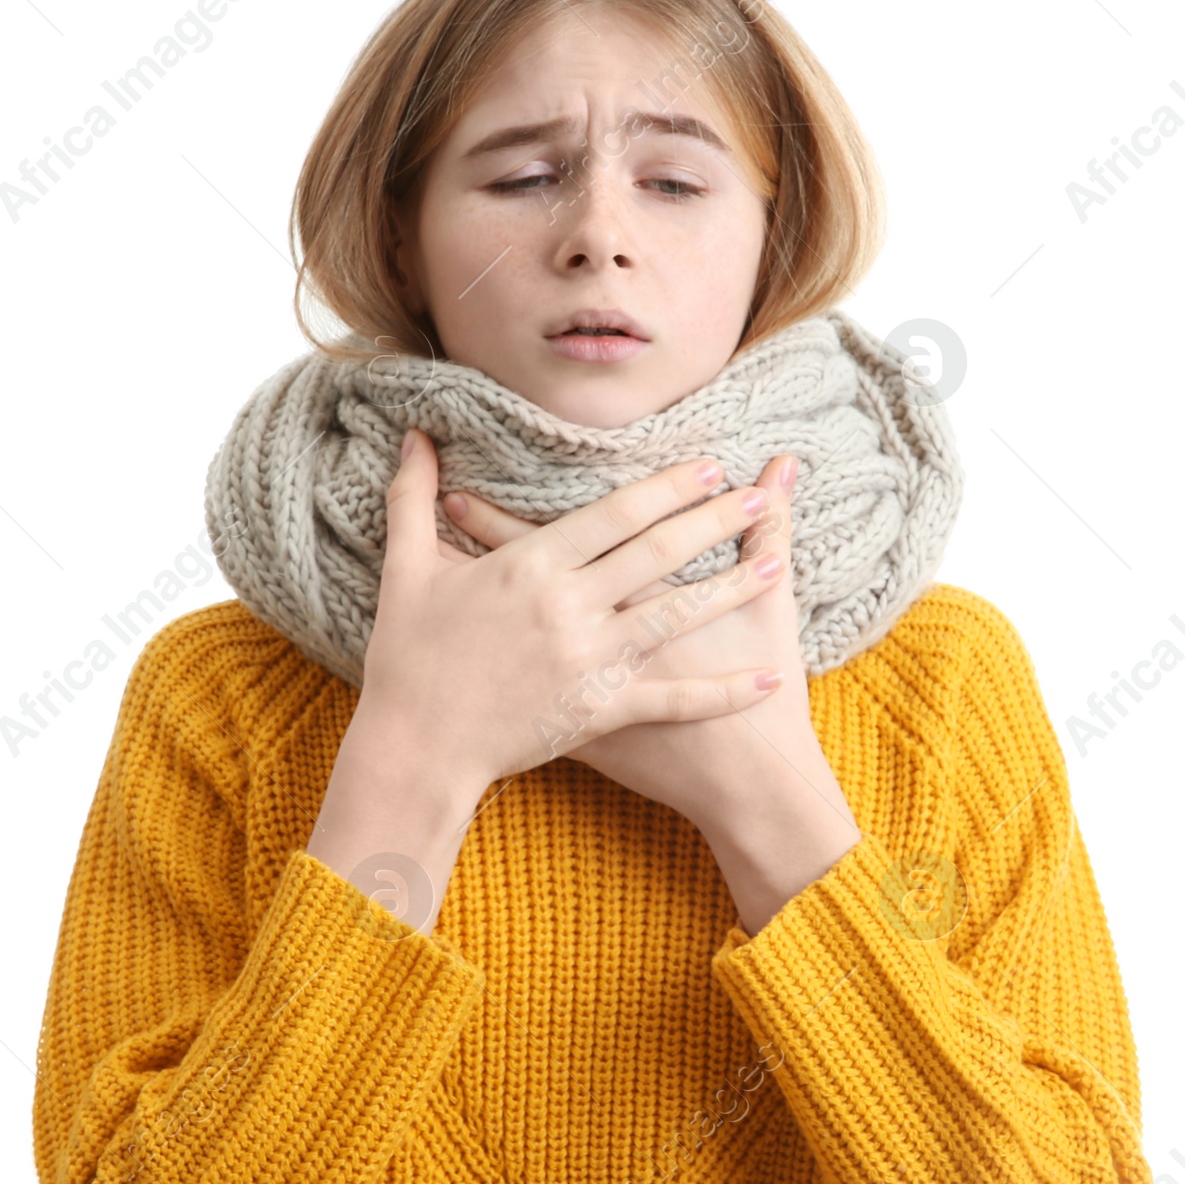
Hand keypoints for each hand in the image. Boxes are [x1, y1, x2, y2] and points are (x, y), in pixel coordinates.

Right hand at [352, 428, 790, 792]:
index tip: (707, 465)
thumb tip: (415, 436)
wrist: (416, 747)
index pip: (614, 513)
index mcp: (529, 566)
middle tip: (755, 495)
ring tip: (777, 561)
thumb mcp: (408, 569)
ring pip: (677, 614)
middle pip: (657, 553)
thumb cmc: (407, 658)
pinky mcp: (602, 711)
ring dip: (731, 586)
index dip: (666, 487)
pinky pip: (675, 699)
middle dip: (712, 520)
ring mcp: (591, 660)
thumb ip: (413, 497)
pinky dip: (725, 690)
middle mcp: (570, 607)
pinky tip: (769, 676)